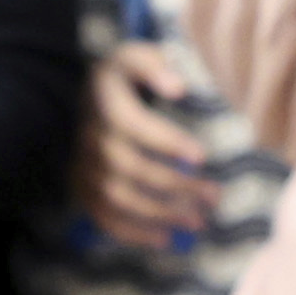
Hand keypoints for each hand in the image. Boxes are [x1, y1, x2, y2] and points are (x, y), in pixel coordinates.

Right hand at [74, 38, 217, 247]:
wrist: (82, 96)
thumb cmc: (122, 77)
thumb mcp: (134, 55)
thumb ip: (155, 64)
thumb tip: (179, 87)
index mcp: (104, 101)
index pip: (135, 125)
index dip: (167, 142)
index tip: (203, 157)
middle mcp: (89, 136)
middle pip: (131, 167)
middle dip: (175, 185)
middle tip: (214, 195)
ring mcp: (83, 166)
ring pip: (118, 197)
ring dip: (159, 213)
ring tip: (197, 221)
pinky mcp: (81, 187)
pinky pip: (103, 215)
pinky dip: (132, 232)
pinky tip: (165, 238)